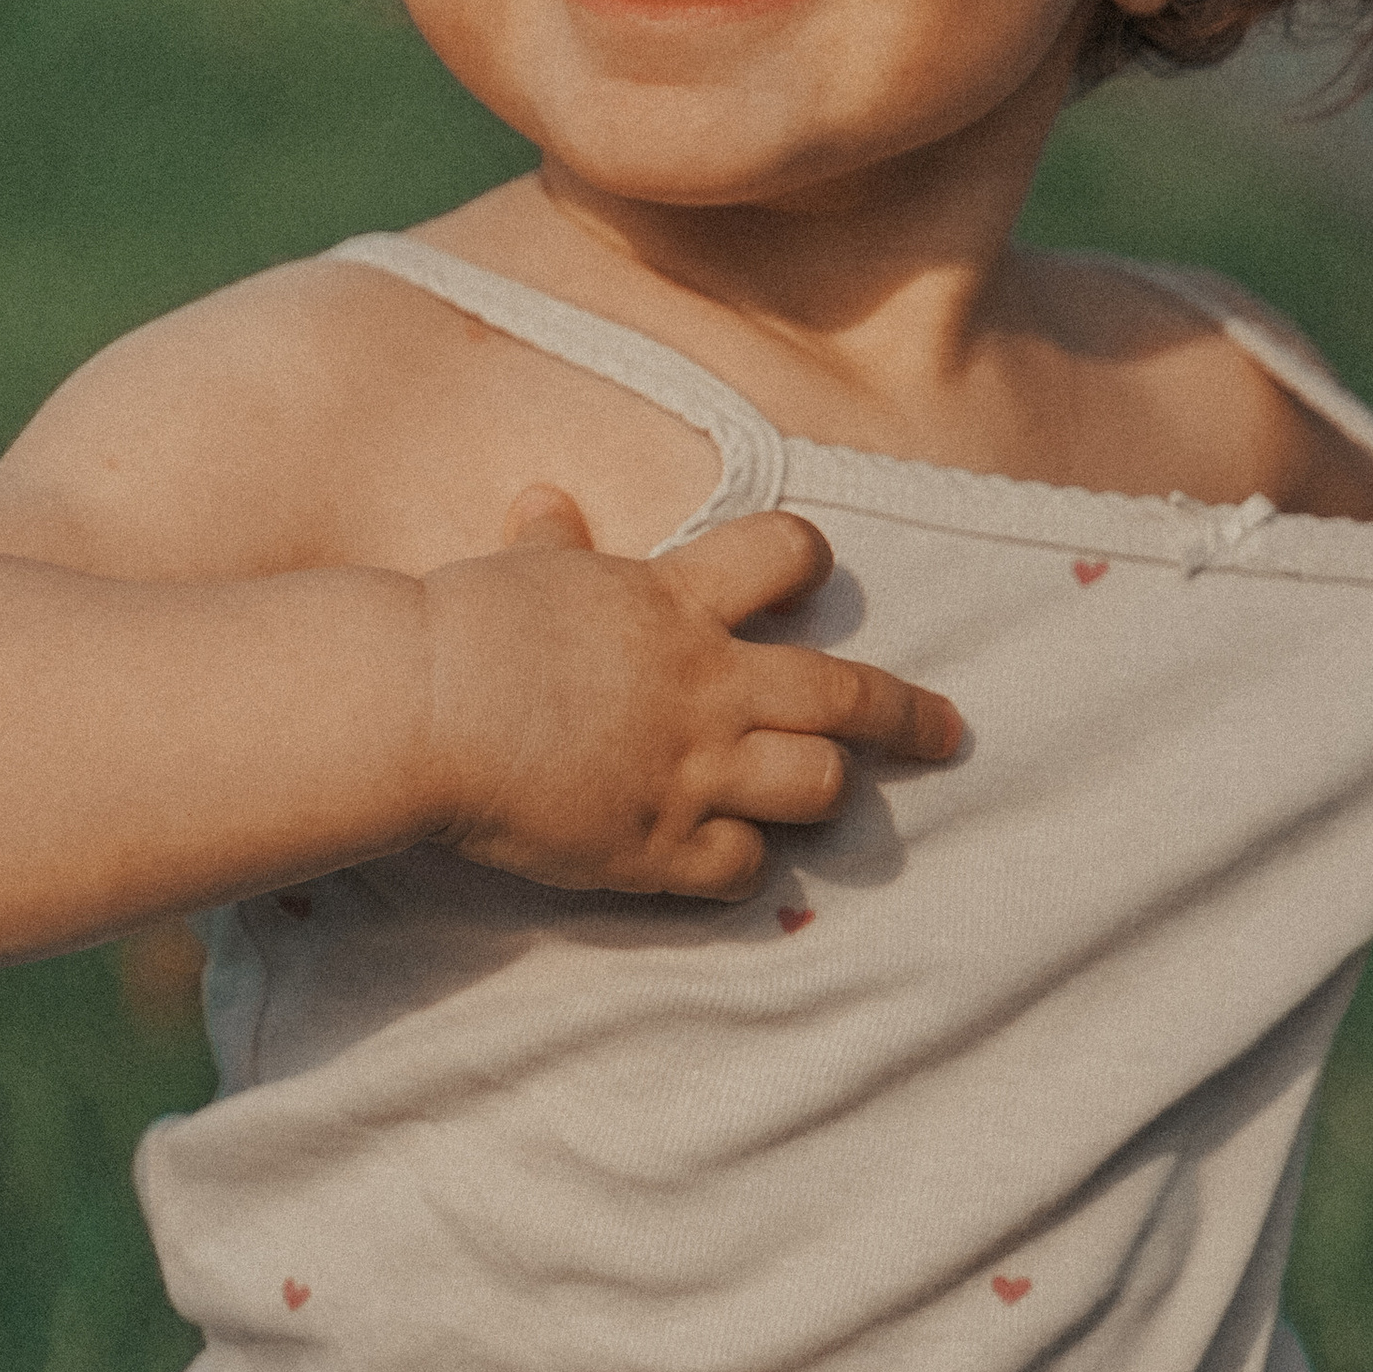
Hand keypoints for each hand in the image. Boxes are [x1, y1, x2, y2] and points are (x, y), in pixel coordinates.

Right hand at [416, 486, 961, 897]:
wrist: (422, 709)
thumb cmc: (463, 628)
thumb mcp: (520, 571)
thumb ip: (551, 543)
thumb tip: (545, 503)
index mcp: (677, 603)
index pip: (788, 556)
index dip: (808, 563)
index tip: (813, 579)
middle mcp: (707, 686)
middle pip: (847, 696)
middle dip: (909, 716)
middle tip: (949, 731)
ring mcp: (691, 770)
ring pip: (819, 786)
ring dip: (823, 788)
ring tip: (819, 792)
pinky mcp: (657, 845)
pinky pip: (742, 868)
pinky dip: (742, 864)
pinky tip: (724, 857)